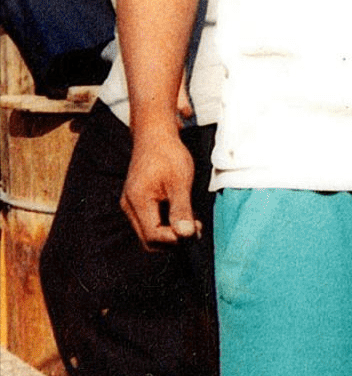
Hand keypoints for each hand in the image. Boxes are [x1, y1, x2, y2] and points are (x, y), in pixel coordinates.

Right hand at [122, 128, 198, 248]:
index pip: (153, 235)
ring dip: (171, 233)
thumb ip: (181, 209)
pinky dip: (167, 224)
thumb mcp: (180, 181)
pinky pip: (150, 222)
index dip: (174, 239)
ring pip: (149, 233)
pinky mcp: (138, 202)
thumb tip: (185, 234)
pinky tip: (184, 215)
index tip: (195, 231)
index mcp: (137, 201)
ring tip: (193, 222)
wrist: (155, 135)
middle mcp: (129, 206)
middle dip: (173, 240)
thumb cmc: (168, 154)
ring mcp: (131, 205)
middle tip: (196, 229)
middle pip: (149, 239)